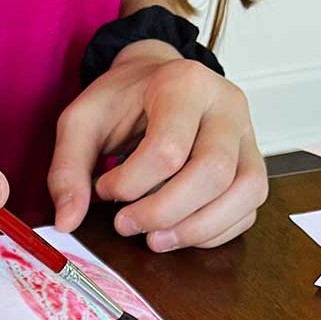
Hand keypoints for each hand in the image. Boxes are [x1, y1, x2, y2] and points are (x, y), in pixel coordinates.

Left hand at [47, 40, 267, 251]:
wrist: (154, 79)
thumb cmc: (121, 100)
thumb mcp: (81, 122)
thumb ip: (67, 170)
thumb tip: (68, 222)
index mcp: (184, 84)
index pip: (167, 150)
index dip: (131, 185)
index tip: (105, 190)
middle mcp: (226, 105)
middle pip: (212, 173)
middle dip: (165, 213)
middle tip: (127, 225)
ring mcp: (247, 134)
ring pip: (245, 192)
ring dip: (197, 230)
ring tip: (156, 240)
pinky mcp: (253, 162)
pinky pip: (249, 208)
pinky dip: (216, 232)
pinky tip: (179, 233)